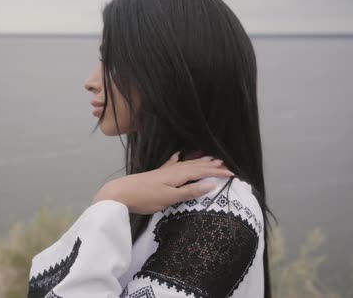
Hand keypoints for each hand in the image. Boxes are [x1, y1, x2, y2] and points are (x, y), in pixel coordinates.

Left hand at [91, 151, 233, 213]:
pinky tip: (178, 155)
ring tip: (209, 157)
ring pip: (186, 164)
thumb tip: (212, 184)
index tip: (232, 174)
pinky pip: (171, 164)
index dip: (217, 173)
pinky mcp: (155, 175)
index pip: (202, 172)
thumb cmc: (145, 198)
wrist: (120, 193)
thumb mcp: (170, 198)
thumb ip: (190, 191)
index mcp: (178, 175)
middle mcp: (172, 170)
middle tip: (225, 163)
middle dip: (210, 165)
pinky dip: (177, 159)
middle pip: (195, 166)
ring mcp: (163, 172)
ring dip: (198, 161)